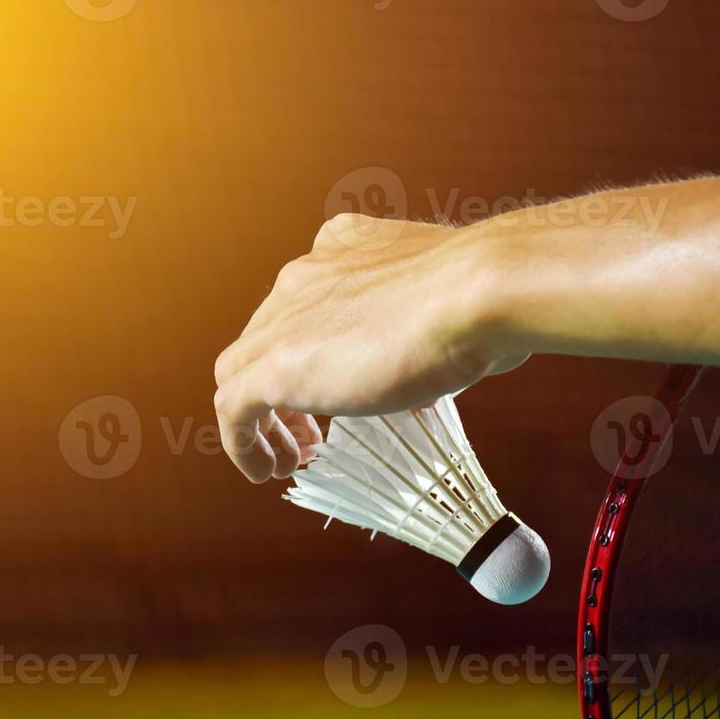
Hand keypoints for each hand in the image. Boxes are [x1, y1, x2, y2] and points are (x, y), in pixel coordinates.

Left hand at [214, 213, 525, 482]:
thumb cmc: (485, 301)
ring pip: (240, 370)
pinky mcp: (274, 365)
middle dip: (286, 387)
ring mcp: (284, 317)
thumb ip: (431, 328)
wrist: (476, 294)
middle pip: (267, 336)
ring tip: (289, 459)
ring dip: (262, 419)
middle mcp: (306, 273)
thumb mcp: (451, 306)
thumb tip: (450, 368)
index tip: (340, 388)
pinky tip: (267, 472)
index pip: (306, 300)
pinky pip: (233, 409)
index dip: (312, 349)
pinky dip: (244, 444)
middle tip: (314, 434)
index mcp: (343, 246)